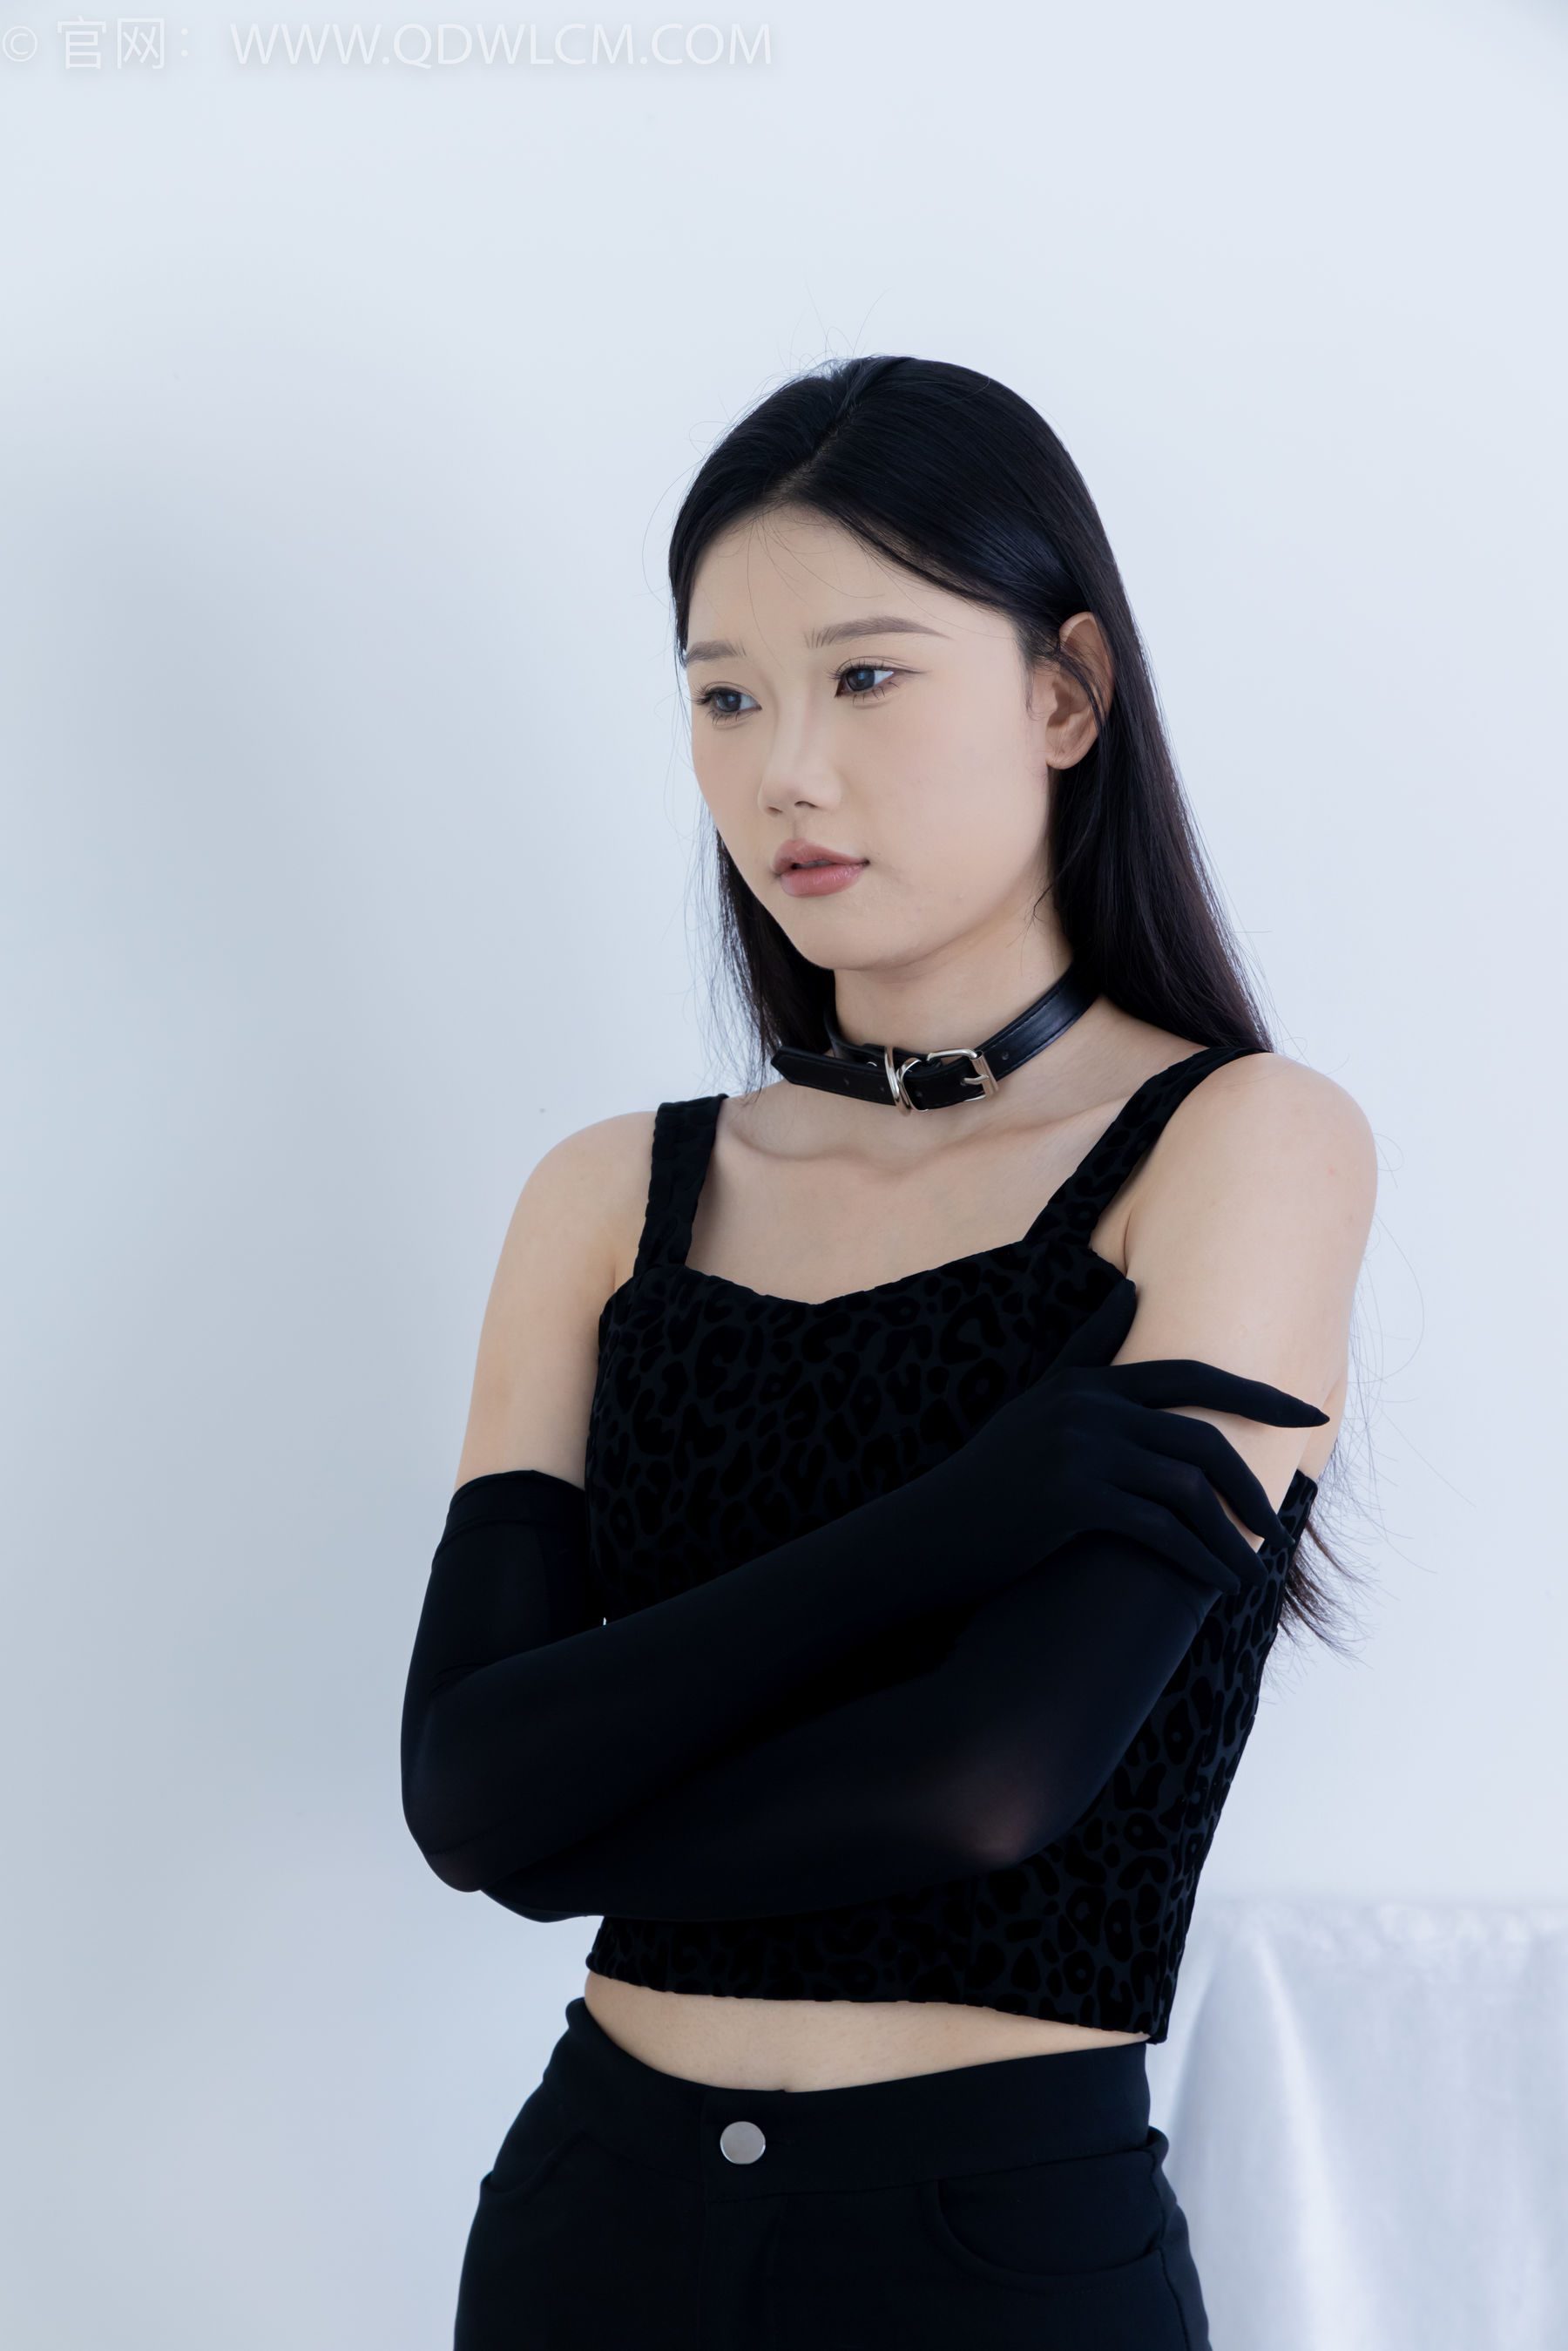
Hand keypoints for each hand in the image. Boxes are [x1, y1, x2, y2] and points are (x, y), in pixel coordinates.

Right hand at [968, 1278, 1327, 1595]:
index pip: (1192, 1377)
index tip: (1313, 1413)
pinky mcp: (1071, 1500)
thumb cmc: (991, 1476)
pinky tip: (1217, 1585)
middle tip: (1279, 1526)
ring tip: (1254, 1572)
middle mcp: (1088, 1407)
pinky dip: (1198, 1560)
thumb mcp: (1038, 1401)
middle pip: (1203, 1434)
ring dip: (1232, 1537)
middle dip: (1253, 1484)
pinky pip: (1159, 1531)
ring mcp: (1079, 1451)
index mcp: (1087, 1381)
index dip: (1260, 1394)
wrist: (930, 1532)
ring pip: (1189, 1490)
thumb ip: (1089, 1349)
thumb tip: (1131, 1291)